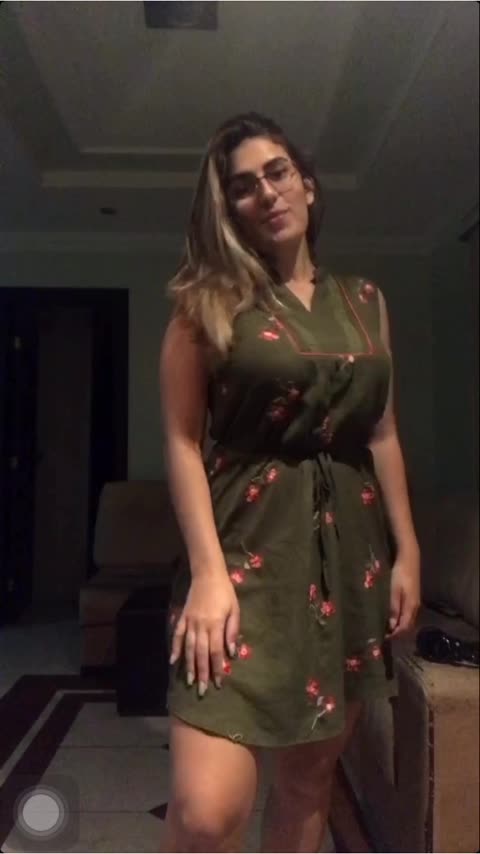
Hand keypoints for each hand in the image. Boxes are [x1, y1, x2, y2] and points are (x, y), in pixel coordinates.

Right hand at [169, 571, 239, 696]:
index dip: (217, 668)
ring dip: (189, 665)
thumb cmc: (225, 592)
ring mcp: (190, 622)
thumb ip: (232, 631)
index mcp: (216, 624)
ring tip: (190, 681)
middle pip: (201, 653)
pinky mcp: (182, 617)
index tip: (218, 683)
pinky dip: (175, 648)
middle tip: (202, 690)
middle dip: (202, 673)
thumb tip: (232, 653)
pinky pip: (177, 635)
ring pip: (188, 648)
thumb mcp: (235, 610)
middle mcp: (201, 626)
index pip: (216, 651)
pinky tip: (173, 661)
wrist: (207, 575)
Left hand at [387, 553, 420, 637]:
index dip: (395, 635)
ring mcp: (415, 602)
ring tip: (386, 629)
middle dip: (397, 633)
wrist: (409, 558)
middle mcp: (415, 607)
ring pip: (408, 620)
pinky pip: (407, 614)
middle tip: (384, 636)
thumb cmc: (400, 573)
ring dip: (399, 626)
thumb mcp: (394, 590)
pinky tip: (392, 618)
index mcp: (411, 606)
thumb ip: (393, 607)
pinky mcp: (413, 597)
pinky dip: (400, 619)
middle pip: (407, 625)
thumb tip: (392, 625)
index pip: (404, 627)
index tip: (384, 639)